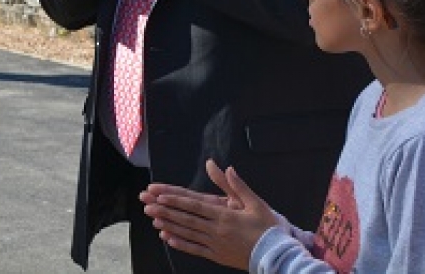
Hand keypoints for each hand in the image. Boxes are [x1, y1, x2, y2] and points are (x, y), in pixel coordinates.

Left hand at [140, 160, 279, 268]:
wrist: (276, 255)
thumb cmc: (268, 229)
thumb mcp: (255, 203)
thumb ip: (238, 186)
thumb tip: (227, 168)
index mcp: (225, 216)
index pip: (195, 206)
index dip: (176, 200)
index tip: (161, 196)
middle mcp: (217, 230)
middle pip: (186, 219)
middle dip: (166, 211)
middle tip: (148, 205)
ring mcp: (215, 244)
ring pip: (187, 233)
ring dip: (169, 225)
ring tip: (154, 219)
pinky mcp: (217, 255)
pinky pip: (195, 249)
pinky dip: (181, 244)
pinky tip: (168, 238)